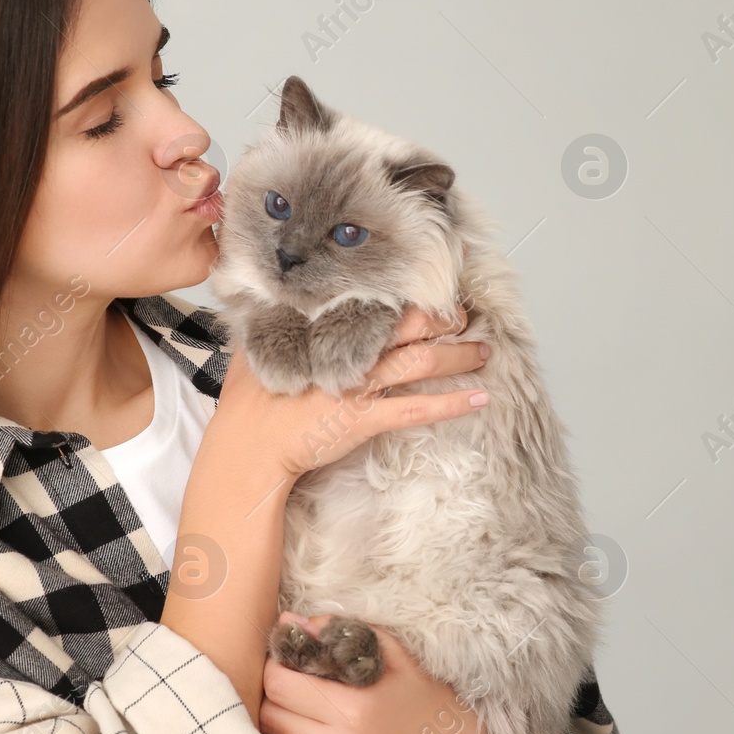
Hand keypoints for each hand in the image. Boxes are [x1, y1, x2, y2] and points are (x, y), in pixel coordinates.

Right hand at [213, 303, 490, 480]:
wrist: (249, 446)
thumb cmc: (250, 402)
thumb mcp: (257, 348)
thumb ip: (273, 322)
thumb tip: (273, 299)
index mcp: (325, 329)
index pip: (377, 301)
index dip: (409, 294)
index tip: (431, 286)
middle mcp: (349, 351)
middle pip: (410, 324)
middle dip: (444, 318)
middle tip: (465, 316)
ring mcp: (360, 385)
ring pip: (422, 361)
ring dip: (458, 355)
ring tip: (484, 351)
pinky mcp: (366, 419)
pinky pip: (417, 409)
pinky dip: (452, 404)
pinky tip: (479, 399)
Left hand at [260, 612, 512, 733]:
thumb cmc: (422, 697)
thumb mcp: (393, 655)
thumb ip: (341, 633)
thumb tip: (292, 622)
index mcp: (357, 710)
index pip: (280, 685)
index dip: (277, 665)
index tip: (287, 658)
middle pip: (271, 718)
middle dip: (274, 694)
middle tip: (290, 682)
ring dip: (279, 726)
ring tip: (298, 710)